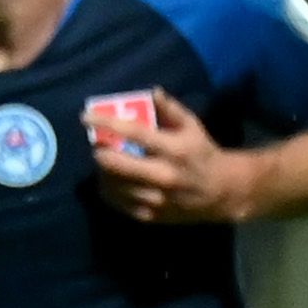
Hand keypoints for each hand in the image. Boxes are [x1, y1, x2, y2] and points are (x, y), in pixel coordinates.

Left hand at [90, 91, 262, 224]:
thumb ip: (170, 109)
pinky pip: (117, 203)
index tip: (85, 116)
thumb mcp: (192, 126)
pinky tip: (112, 179)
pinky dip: (109, 189)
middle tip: (98, 144)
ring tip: (106, 161)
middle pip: (115, 164)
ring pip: (112, 184)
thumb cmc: (202, 153)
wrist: (222, 193)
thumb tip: (152, 91)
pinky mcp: (151, 216)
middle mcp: (163, 176)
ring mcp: (156, 199)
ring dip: (102, 170)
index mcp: (174, 150)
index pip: (134, 133)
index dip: (106, 123)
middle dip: (100, 151)